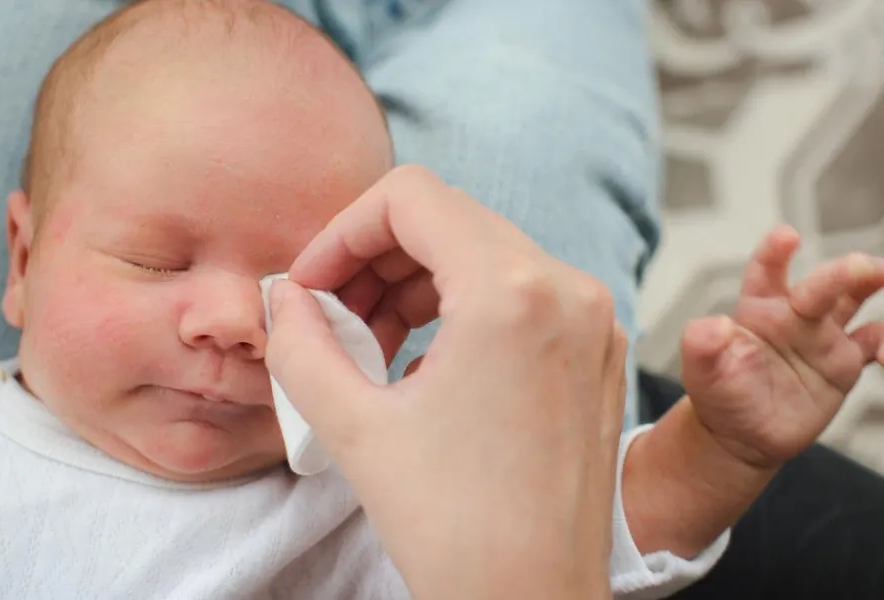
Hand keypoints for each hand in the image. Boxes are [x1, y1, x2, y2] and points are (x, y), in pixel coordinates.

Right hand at [265, 165, 625, 599]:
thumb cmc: (456, 529)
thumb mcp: (352, 427)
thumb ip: (300, 343)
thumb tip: (284, 295)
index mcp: (511, 293)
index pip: (412, 197)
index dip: (342, 230)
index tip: (311, 285)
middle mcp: (567, 290)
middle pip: (450, 220)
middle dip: (375, 260)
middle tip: (331, 320)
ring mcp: (593, 321)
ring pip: (486, 253)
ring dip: (416, 284)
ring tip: (370, 348)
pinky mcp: (599, 353)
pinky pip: (521, 294)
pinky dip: (463, 309)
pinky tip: (423, 366)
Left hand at [681, 225, 883, 468]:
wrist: (741, 435)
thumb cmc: (719, 394)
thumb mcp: (701, 371)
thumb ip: (701, 344)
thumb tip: (714, 325)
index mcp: (757, 307)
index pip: (766, 271)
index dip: (775, 251)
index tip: (786, 236)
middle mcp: (793, 313)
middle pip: (822, 282)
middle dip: (843, 270)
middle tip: (863, 266)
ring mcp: (822, 334)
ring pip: (855, 297)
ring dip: (872, 282)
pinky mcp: (845, 362)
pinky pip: (877, 342)